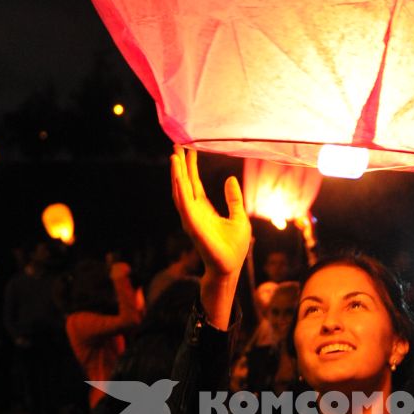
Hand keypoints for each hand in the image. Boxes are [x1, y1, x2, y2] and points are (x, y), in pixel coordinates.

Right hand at [170, 147, 251, 278]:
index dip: (191, 167)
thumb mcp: (239, 217)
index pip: (195, 183)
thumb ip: (234, 199)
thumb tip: (230, 178)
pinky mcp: (193, 226)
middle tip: (177, 145)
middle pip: (185, 184)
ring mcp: (191, 218)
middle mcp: (194, 212)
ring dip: (176, 175)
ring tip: (174, 156)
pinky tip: (178, 178)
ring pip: (180, 192)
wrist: (230, 267)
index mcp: (204, 209)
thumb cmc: (234, 247)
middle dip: (180, 166)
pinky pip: (184, 205)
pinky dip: (180, 191)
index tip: (189, 149)